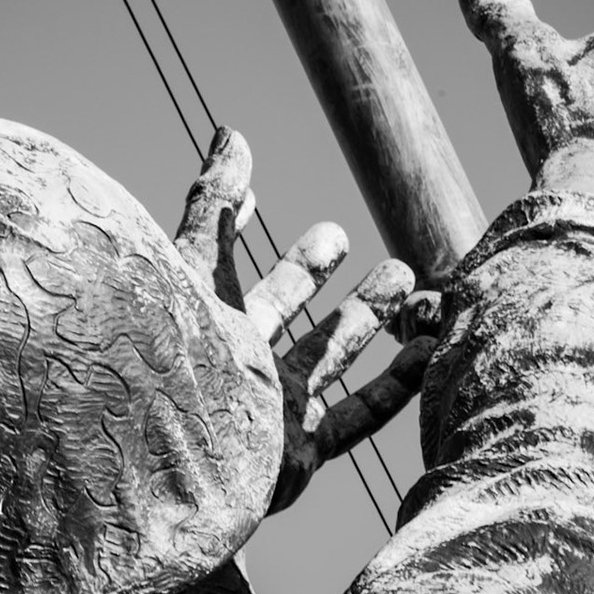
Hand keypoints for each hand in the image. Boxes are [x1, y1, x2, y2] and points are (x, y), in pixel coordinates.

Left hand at [175, 128, 434, 513]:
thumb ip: (215, 204)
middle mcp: (233, 366)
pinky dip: (394, 387)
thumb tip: (231, 132)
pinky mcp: (296, 457)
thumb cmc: (168, 357)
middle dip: (318, 277)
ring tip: (407, 279)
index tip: (287, 208)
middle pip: (284, 314)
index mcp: (201, 322)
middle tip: (348, 238)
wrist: (164, 462)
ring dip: (368, 321)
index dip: (251, 239)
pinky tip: (428, 353)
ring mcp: (266, 412)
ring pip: (327, 359)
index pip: (232, 271)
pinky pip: (354, 417)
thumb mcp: (191, 265)